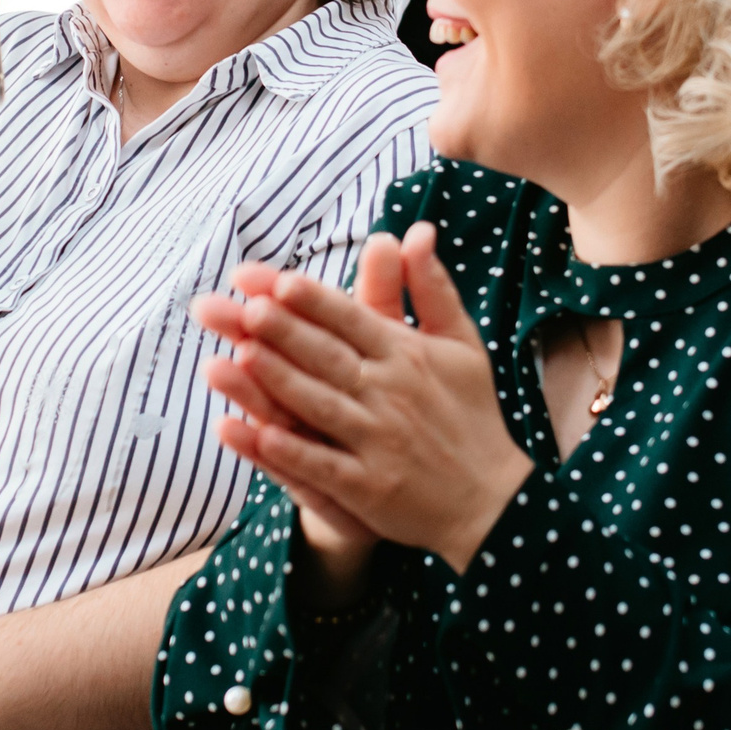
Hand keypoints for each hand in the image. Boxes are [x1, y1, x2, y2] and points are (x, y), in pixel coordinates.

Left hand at [192, 222, 532, 574]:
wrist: (493, 499)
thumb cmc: (470, 413)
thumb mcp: (462, 343)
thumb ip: (432, 288)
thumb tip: (417, 230)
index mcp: (408, 354)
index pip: (353, 319)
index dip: (314, 301)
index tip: (276, 281)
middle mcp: (392, 393)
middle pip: (328, 356)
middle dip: (285, 332)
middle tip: (243, 309)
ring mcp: (380, 442)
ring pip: (320, 405)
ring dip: (278, 382)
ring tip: (237, 357)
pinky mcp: (370, 488)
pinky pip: (323, 467)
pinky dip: (290, 452)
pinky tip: (255, 436)